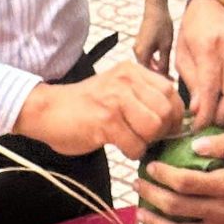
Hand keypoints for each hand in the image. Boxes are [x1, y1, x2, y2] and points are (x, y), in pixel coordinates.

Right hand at [12, 60, 181, 159]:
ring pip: (154, 128)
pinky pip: (135, 144)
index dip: (175, 115)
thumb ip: (144, 97)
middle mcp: (127, 80)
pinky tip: (120, 147)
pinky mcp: (106, 120)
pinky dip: (132, 153)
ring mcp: (116, 99)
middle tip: (147, 138)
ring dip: (147, 142)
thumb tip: (176, 121)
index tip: (166, 129)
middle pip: (167, 110)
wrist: (47, 110)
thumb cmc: (85, 105)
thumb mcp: (117, 89)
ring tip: (132, 141)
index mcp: (133, 71)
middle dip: (163, 131)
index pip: (171, 92)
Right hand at [133, 2, 173, 74]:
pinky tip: (162, 64)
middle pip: (146, 70)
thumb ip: (164, 63)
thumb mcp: (166, 46)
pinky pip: (145, 58)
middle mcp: (136, 51)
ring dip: (156, 70)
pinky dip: (153, 62)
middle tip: (171, 81)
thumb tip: (166, 78)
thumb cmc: (162, 24)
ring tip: (168, 74)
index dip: (161, 80)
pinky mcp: (139, 44)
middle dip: (158, 76)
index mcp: (141, 53)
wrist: (155, 8)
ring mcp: (136, 47)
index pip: (149, 74)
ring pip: (146, 64)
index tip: (171, 84)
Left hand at [174, 0, 223, 128]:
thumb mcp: (182, 52)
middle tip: (207, 127)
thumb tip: (197, 110)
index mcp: (210, 49)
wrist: (215, 5)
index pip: (211, 89)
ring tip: (216, 122)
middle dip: (221, 119)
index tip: (196, 128)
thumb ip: (191, 81)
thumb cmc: (192, 28)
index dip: (205, 113)